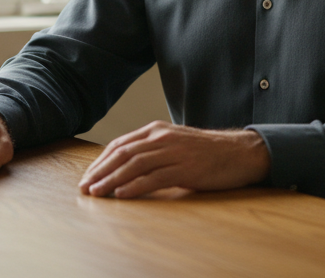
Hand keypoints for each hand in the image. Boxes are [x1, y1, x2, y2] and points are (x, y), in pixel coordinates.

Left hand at [78, 121, 269, 198]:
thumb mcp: (175, 143)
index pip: (121, 144)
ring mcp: (174, 152)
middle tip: (86, 187)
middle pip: (123, 153)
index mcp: (158, 130)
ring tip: (97, 192)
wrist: (239, 152)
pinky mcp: (185, 169)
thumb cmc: (206, 151)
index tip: (88, 176)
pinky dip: (135, 186)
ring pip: (134, 165)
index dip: (101, 161)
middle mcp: (163, 138)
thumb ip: (153, 149)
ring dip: (111, 180)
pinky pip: (154, 178)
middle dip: (100, 171)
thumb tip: (126, 165)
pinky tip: (121, 194)